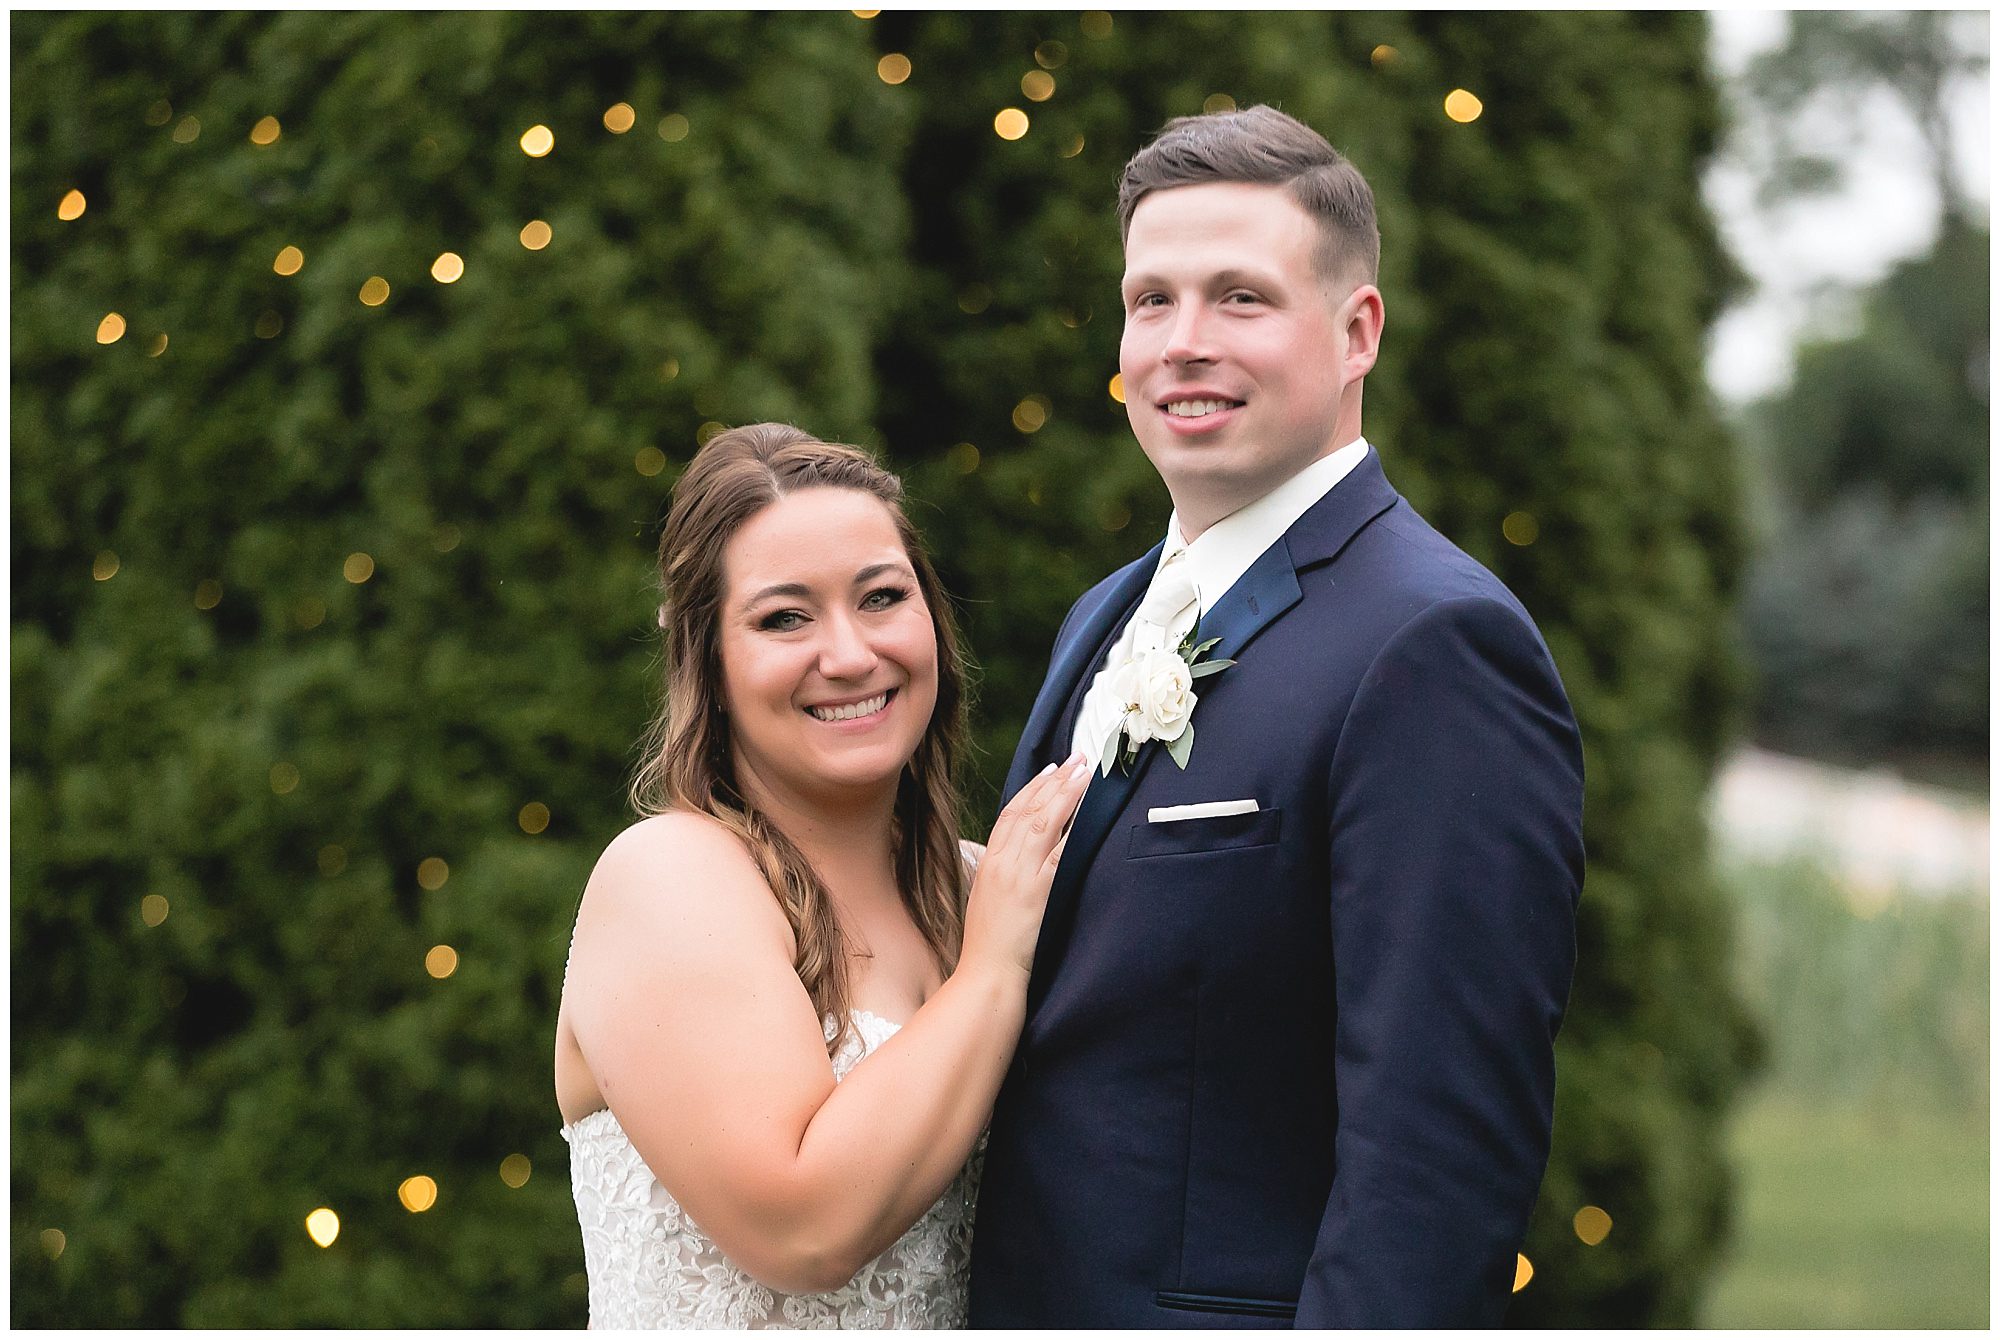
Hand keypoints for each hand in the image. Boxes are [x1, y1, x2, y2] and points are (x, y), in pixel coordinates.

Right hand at [958, 752, 1091, 984]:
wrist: (986, 975)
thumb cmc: (986, 946)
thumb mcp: (984, 901)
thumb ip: (996, 877)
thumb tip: (1007, 862)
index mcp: (987, 864)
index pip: (1009, 815)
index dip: (1030, 790)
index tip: (1049, 771)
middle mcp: (1002, 863)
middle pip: (1029, 810)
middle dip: (1054, 781)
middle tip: (1077, 758)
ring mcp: (1019, 876)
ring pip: (1043, 822)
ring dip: (1066, 793)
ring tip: (1085, 772)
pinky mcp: (1037, 892)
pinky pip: (1059, 852)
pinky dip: (1073, 827)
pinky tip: (1086, 810)